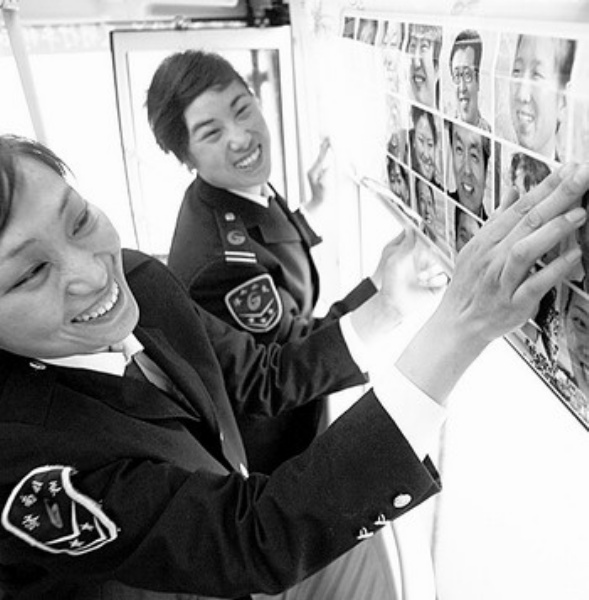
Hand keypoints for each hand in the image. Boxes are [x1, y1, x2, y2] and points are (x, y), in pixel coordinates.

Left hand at [306, 138, 330, 207]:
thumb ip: (325, 177)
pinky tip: (327, 150)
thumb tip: (328, 167)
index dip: (325, 149)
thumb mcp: (324, 188)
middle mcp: (312, 170)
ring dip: (325, 149)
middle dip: (324, 146)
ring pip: (320, 157)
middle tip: (328, 136)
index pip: (321, 158)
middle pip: (320, 155)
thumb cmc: (322, 196)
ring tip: (328, 139)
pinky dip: (325, 155)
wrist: (317, 202)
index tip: (329, 141)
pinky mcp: (317, 172)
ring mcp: (314, 170)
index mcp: (314, 172)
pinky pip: (322, 161)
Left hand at [351, 227, 446, 347]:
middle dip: (435, 253)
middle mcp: (424, 261)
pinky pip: (445, 277)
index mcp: (415, 252)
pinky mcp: (437, 285)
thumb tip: (412, 228)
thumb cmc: (389, 283)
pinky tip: (424, 283)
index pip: (428, 239)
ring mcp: (431, 272)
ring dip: (432, 270)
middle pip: (439, 250)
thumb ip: (406, 245)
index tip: (430, 235)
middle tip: (429, 255)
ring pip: (442, 264)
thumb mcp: (394, 260)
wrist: (392, 303)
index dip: (430, 236)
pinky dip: (436, 280)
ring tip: (419, 277)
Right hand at [397, 163, 588, 403]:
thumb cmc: (469, 286)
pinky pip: (533, 284)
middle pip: (525, 222)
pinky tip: (574, 256)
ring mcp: (501, 280)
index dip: (544, 187)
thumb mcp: (476, 249)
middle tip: (582, 176)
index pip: (518, 208)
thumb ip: (497, 220)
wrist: (456, 324)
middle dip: (556, 197)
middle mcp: (491, 257)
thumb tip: (513, 192)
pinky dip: (553, 270)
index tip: (568, 168)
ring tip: (580, 213)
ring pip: (525, 250)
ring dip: (554, 230)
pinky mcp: (512, 303)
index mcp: (485, 241)